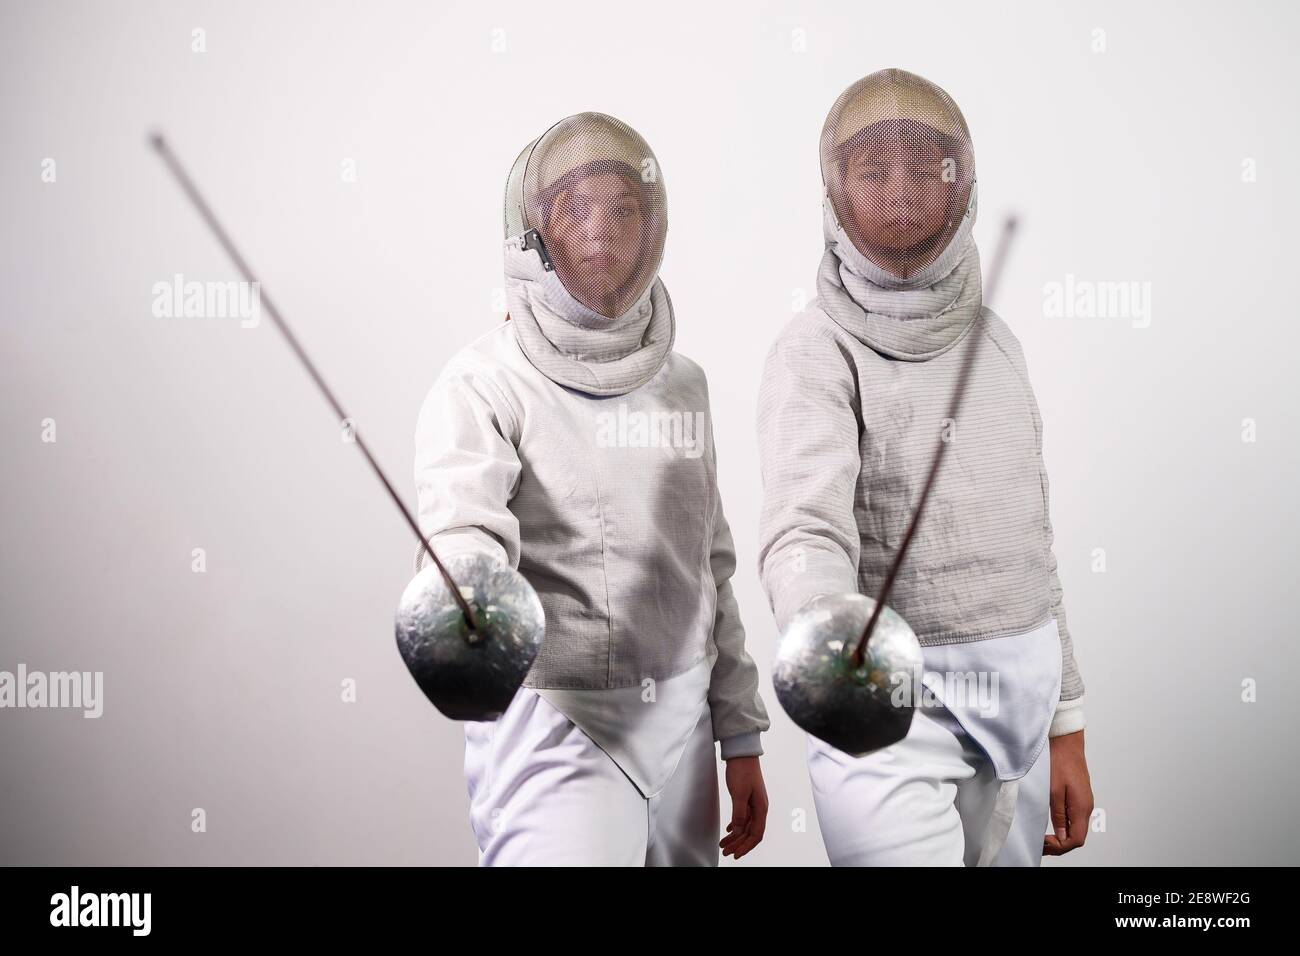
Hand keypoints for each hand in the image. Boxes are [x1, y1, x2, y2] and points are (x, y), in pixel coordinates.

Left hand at [719, 756, 767, 859]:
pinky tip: (729, 829)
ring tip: (724, 844)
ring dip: (736, 836)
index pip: (756, 834)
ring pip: (746, 826)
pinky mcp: (747, 798)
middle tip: (726, 852)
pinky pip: (743, 817)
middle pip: (751, 833)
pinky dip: (736, 825)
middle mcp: (760, 808)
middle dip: (739, 844)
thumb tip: (739, 831)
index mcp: (761, 808)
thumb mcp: (739, 794)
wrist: (742, 753)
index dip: (746, 846)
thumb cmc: (742, 771)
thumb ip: (739, 814)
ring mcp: (754, 803)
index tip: (735, 854)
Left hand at [1043, 730, 1092, 855]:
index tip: (1044, 843)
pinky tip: (1052, 824)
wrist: (1066, 743)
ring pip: (1076, 828)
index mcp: (1081, 808)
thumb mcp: (1053, 791)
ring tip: (1044, 836)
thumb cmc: (1059, 762)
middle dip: (1059, 844)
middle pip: (1077, 836)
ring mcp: (1084, 802)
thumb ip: (1058, 814)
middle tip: (1042, 844)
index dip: (1060, 846)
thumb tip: (1060, 835)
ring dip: (1062, 835)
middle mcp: (1086, 807)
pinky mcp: (1079, 797)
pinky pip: (1074, 818)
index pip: (1076, 839)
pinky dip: (1064, 825)